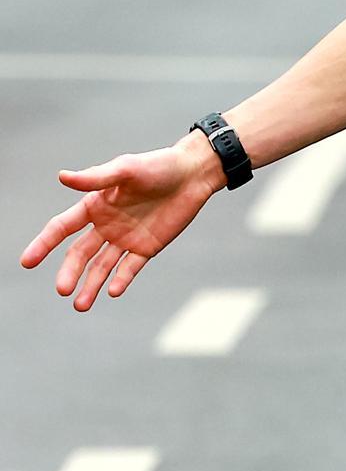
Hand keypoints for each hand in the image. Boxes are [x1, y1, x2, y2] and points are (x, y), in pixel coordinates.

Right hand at [18, 137, 219, 311]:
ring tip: (80, 305)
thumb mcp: (126, 169)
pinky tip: (113, 291)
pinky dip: (121, 280)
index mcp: (95, 206)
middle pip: (80, 253)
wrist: (194, 174)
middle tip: (62, 290)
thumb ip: (96, 178)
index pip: (62, 228)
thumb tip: (62, 176)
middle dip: (69, 272)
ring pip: (101, 267)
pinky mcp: (146, 247)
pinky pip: (129, 268)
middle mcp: (105, 225)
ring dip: (91, 285)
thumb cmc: (158, 166)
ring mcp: (125, 238)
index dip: (43, 244)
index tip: (27, 262)